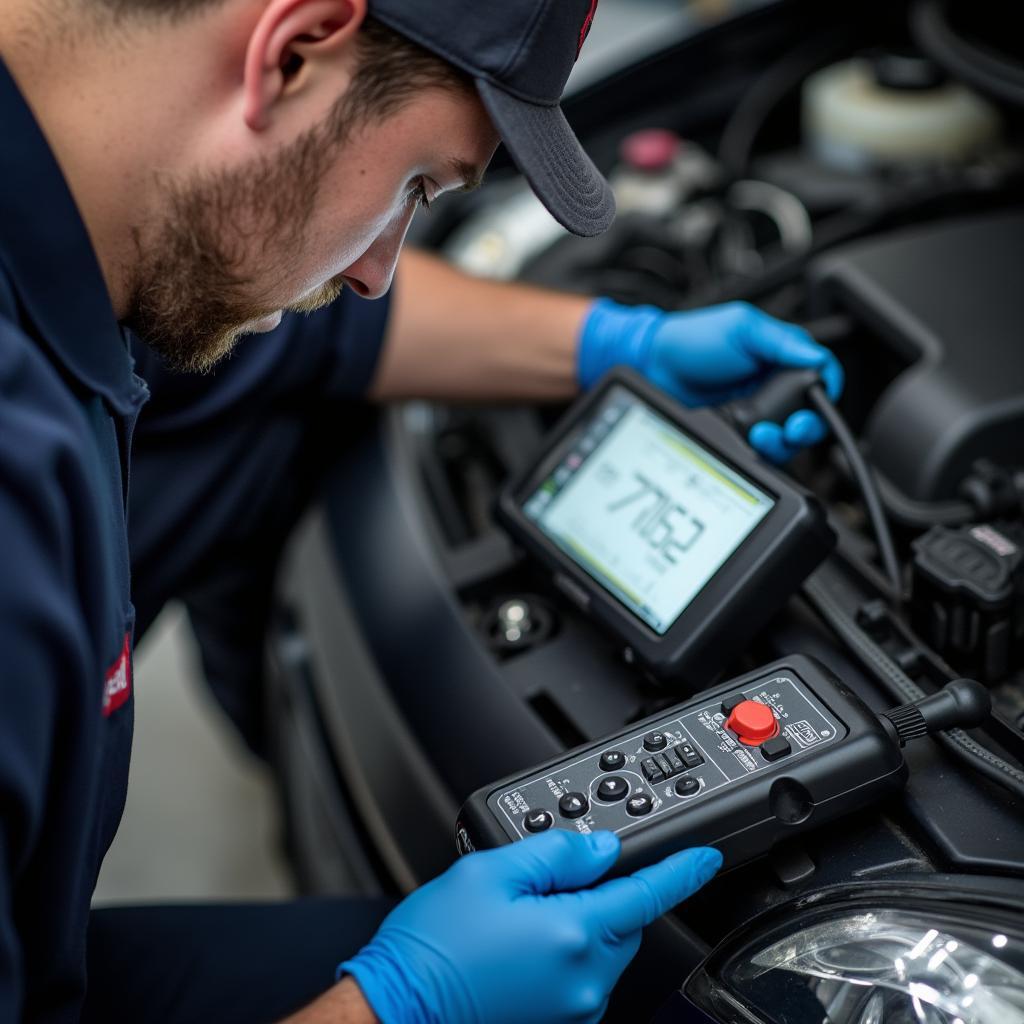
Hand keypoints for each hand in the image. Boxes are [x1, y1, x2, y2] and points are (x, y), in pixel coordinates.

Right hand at [340, 830, 721, 1023]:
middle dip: (605, 892)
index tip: (705, 858)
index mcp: (573, 933)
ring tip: (518, 914)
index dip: (682, 871)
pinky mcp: (557, 1021)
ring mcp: (573, 1007)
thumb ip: (555, 853)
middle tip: (546, 879)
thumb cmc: (435, 946)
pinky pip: (581, 975)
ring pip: (602, 948)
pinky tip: (519, 943)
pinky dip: (566, 949)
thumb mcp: (490, 871)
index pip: (647, 894)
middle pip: (624, 921)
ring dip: (582, 922)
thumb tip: (599, 848)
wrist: (397, 1009)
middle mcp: (584, 979)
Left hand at [578, 298, 843, 462]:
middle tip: (792, 429)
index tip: (817, 405)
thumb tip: (820, 359)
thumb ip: (783, 342)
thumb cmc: (694, 339)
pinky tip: (751, 442)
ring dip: (782, 442)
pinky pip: (761, 448)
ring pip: (787, 436)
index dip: (826, 394)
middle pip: (810, 415)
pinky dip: (761, 451)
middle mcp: (773, 385)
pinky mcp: (738, 430)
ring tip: (762, 435)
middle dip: (806, 427)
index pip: (822, 377)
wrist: (653, 364)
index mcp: (781, 356)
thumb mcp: (744, 329)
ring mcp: (756, 410)